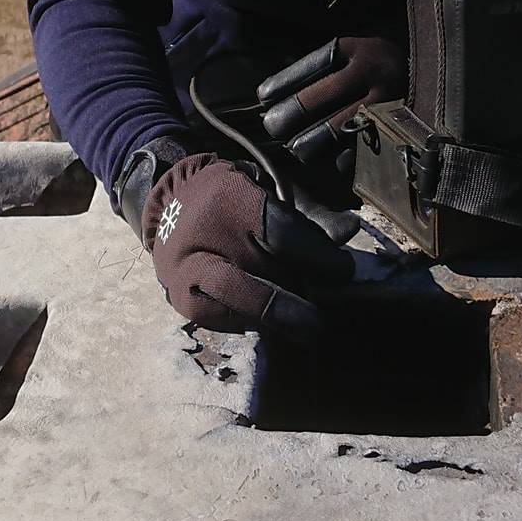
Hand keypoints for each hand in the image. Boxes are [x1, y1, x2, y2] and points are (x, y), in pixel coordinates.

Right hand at [141, 153, 351, 337]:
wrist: (171, 202)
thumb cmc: (233, 197)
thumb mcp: (272, 193)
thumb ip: (311, 216)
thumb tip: (350, 232)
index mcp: (232, 199)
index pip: (283, 237)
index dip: (318, 258)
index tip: (344, 271)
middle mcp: (206, 235)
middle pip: (264, 274)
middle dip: (298, 301)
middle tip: (320, 320)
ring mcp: (188, 270)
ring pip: (243, 303)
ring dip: (278, 318)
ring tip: (303, 327)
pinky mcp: (181, 298)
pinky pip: (225, 319)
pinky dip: (252, 323)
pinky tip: (271, 327)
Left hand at [256, 36, 406, 167]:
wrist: (432, 78)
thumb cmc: (375, 68)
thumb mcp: (353, 55)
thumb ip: (320, 70)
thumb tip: (272, 97)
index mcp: (358, 52)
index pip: (312, 67)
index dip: (283, 85)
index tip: (263, 97)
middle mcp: (373, 75)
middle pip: (319, 99)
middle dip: (289, 117)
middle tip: (273, 127)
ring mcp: (387, 105)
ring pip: (336, 131)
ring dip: (310, 143)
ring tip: (297, 147)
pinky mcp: (396, 132)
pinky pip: (358, 151)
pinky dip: (338, 158)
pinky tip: (329, 157)